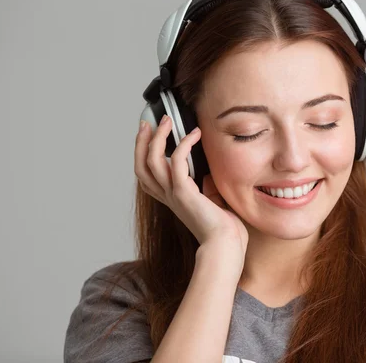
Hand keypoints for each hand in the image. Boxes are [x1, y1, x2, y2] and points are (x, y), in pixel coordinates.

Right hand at [134, 116, 248, 258]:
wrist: (225, 246)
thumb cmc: (223, 229)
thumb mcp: (212, 200)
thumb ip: (205, 184)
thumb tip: (208, 168)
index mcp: (171, 200)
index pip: (147, 176)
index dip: (142, 155)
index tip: (149, 136)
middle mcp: (167, 197)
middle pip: (141, 166)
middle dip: (141, 142)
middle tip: (147, 123)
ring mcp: (173, 195)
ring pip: (152, 161)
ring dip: (158, 137)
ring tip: (168, 120)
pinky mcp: (184, 192)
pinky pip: (177, 161)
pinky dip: (184, 144)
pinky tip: (194, 134)